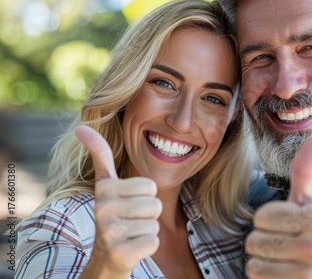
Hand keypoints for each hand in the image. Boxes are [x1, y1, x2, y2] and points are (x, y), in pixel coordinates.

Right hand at [75, 125, 161, 278]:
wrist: (104, 259)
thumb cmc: (112, 217)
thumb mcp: (106, 185)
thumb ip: (100, 155)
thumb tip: (82, 126)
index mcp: (104, 188)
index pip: (150, 186)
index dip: (144, 197)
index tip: (126, 203)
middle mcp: (102, 208)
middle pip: (155, 204)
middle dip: (147, 215)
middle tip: (129, 221)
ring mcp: (109, 231)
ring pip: (155, 223)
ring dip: (146, 230)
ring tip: (129, 233)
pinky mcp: (119, 253)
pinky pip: (153, 241)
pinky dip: (147, 246)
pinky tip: (130, 248)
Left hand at [245, 134, 311, 278]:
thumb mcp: (311, 202)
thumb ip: (307, 169)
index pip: (261, 217)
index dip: (272, 222)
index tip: (292, 228)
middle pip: (254, 241)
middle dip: (266, 243)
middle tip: (289, 248)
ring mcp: (307, 275)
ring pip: (254, 263)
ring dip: (265, 263)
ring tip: (287, 263)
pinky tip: (285, 277)